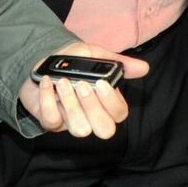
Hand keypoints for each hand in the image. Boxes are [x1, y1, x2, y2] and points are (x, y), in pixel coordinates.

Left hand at [19, 41, 149, 137]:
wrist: (42, 60)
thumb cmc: (73, 61)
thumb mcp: (96, 56)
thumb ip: (119, 63)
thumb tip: (145, 68)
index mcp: (105, 102)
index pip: (119, 114)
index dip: (112, 103)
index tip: (102, 83)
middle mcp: (91, 116)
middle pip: (104, 130)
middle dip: (94, 108)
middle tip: (83, 85)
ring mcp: (70, 122)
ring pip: (80, 129)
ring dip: (71, 104)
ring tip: (63, 82)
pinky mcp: (50, 121)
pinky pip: (52, 122)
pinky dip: (47, 100)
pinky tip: (47, 82)